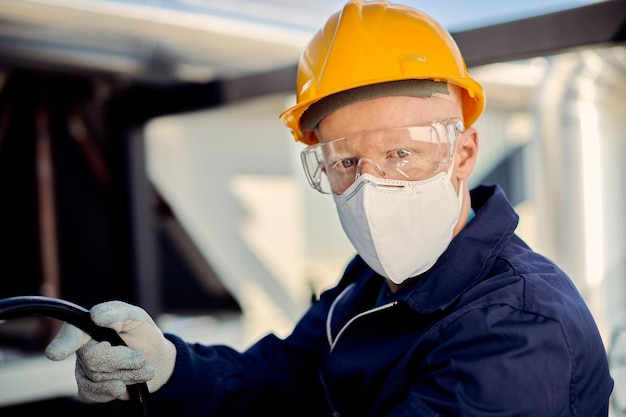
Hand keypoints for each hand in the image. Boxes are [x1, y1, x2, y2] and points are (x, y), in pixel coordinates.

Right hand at [45, 300, 175, 402]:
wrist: (156, 358)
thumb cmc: (142, 333)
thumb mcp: (137, 317)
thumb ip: (119, 312)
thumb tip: (96, 316)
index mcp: (89, 326)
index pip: (73, 333)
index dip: (64, 343)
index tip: (56, 354)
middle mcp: (81, 347)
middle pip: (93, 359)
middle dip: (123, 361)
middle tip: (141, 359)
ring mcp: (82, 368)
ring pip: (97, 378)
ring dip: (127, 375)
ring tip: (144, 369)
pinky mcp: (89, 388)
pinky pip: (91, 394)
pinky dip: (111, 391)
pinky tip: (123, 386)